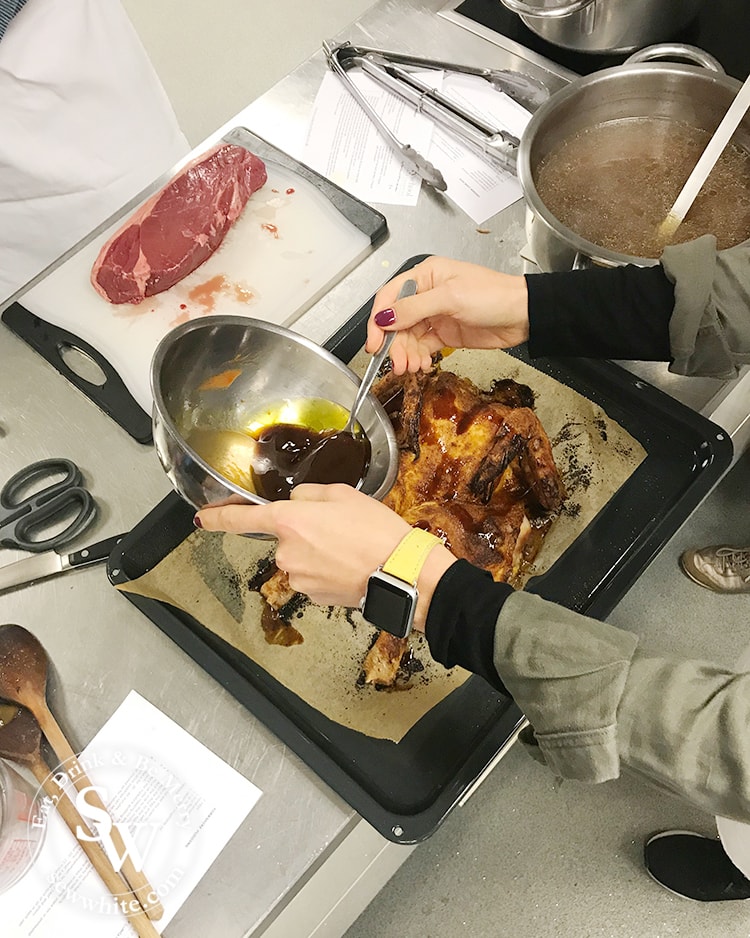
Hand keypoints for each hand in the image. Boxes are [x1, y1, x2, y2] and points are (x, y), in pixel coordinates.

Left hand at [194, 484, 456, 626]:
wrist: (400, 572)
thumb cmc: (375, 529)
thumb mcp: (343, 494)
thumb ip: (309, 495)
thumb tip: (295, 503)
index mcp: (289, 520)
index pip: (241, 519)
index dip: (219, 517)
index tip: (202, 518)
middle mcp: (285, 552)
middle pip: (285, 538)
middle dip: (305, 533)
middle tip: (341, 529)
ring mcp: (297, 578)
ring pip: (300, 559)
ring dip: (318, 554)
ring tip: (351, 548)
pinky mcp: (312, 597)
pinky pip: (312, 577)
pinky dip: (327, 572)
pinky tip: (350, 566)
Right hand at [366, 256, 529, 373]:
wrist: (522, 315)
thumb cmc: (492, 295)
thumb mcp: (449, 298)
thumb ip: (413, 309)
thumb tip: (383, 318)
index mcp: (424, 276)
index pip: (389, 298)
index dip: (378, 322)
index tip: (374, 344)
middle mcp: (425, 294)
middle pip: (396, 322)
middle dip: (394, 345)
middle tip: (398, 364)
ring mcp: (435, 315)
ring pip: (408, 338)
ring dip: (406, 355)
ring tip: (412, 368)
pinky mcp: (444, 334)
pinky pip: (422, 347)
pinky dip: (418, 358)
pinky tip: (422, 365)